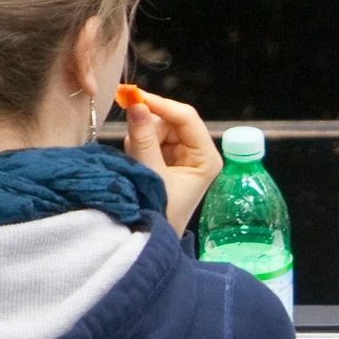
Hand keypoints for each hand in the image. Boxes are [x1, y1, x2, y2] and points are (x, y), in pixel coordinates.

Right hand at [119, 85, 222, 234]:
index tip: (134, 96)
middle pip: (170, 121)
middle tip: (131, 142)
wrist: (150, 241)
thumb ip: (143, 139)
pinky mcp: (168, 160)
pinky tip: (138, 165)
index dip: (160, 104)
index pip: (186, 117)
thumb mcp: (150, 174)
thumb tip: (135, 106)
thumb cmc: (159, 213)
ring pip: (157, 128)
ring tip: (138, 165)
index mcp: (207, 157)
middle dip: (147, 128)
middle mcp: (199, 153)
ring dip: (141, 139)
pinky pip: (150, 139)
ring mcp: (184, 156)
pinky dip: (138, 146)